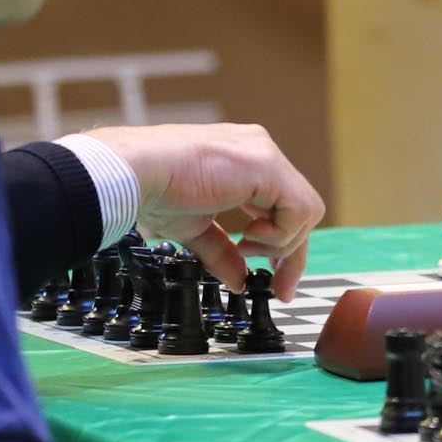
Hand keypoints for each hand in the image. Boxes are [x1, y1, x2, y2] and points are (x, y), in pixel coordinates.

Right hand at [77, 123, 323, 288]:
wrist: (135, 174)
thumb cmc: (154, 192)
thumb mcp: (196, 229)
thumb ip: (222, 252)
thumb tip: (239, 281)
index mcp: (245, 164)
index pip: (283, 206)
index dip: (284, 245)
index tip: (277, 280)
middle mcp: (261, 152)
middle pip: (301, 211)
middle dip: (293, 255)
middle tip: (280, 289)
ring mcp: (266, 156)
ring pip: (306, 212)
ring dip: (280, 243)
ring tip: (245, 247)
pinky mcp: (267, 165)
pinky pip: (300, 210)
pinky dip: (279, 235)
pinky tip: (248, 237)